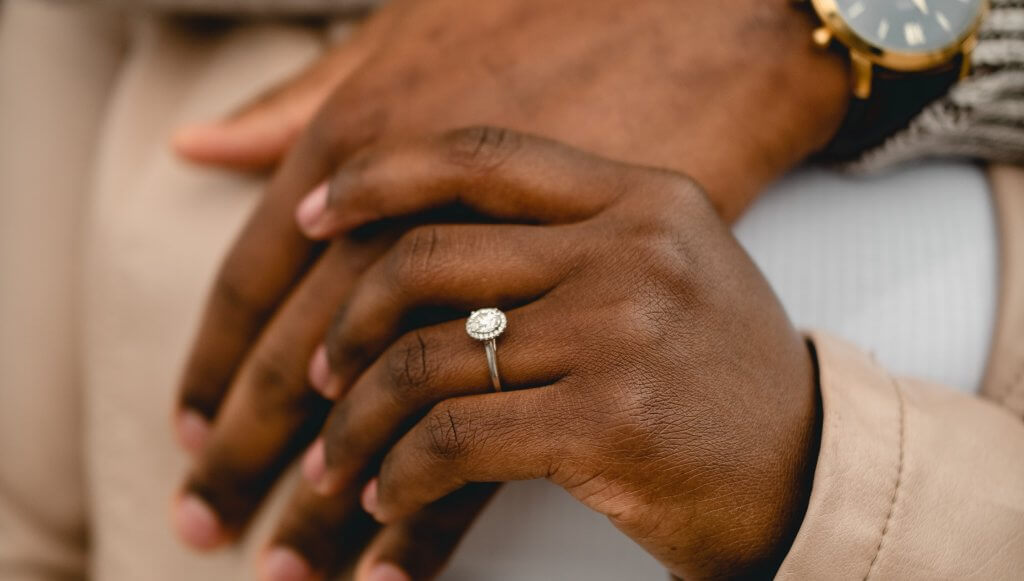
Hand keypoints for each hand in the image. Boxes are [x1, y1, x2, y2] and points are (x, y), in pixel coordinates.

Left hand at [171, 0, 844, 574]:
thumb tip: (421, 250)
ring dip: (361, 421)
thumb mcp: (661, 274)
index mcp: (640, 198)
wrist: (810, 471)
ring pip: (428, 358)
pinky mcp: (610, 420)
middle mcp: (632, 248)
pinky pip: (454, 438)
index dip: (380, 178)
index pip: (481, 159)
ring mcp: (623, 330)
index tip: (314, 213)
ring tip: (340, 463)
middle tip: (321, 375)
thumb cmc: (717, 378)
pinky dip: (402, 476)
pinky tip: (392, 500)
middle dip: (348, 323)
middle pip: (429, 259)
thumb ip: (564, 242)